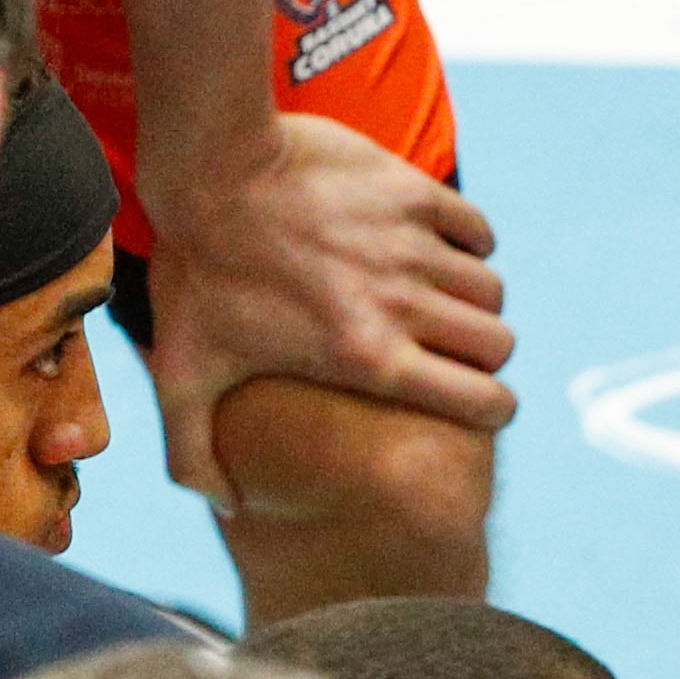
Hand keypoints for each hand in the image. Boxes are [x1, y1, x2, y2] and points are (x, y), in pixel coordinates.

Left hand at [142, 109, 512, 511]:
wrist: (210, 171)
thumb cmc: (197, 276)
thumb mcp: (180, 373)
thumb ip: (193, 452)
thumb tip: (226, 507)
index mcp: (368, 358)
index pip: (484, 401)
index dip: (491, 410)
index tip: (476, 403)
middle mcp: (404, 306)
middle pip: (499, 344)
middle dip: (484, 355)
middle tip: (449, 349)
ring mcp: (413, 247)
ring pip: (490, 289)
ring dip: (472, 300)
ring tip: (437, 299)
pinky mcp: (414, 195)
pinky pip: (476, 230)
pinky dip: (468, 244)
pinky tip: (434, 247)